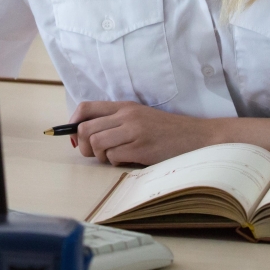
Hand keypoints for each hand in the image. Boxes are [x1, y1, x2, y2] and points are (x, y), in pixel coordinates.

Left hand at [69, 101, 211, 165]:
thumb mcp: (140, 118)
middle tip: (96, 154)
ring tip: (112, 158)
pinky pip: (113, 157)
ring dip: (99, 156)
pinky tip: (128, 160)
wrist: (196, 137)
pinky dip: (115, 163)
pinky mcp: (141, 148)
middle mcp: (126, 116)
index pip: (85, 108)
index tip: (74, 137)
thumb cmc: (166, 131)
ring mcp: (134, 131)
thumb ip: (116, 122)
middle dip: (84, 146)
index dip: (72, 123)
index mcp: (124, 106)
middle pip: (86, 129)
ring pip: (97, 143)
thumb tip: (84, 136)